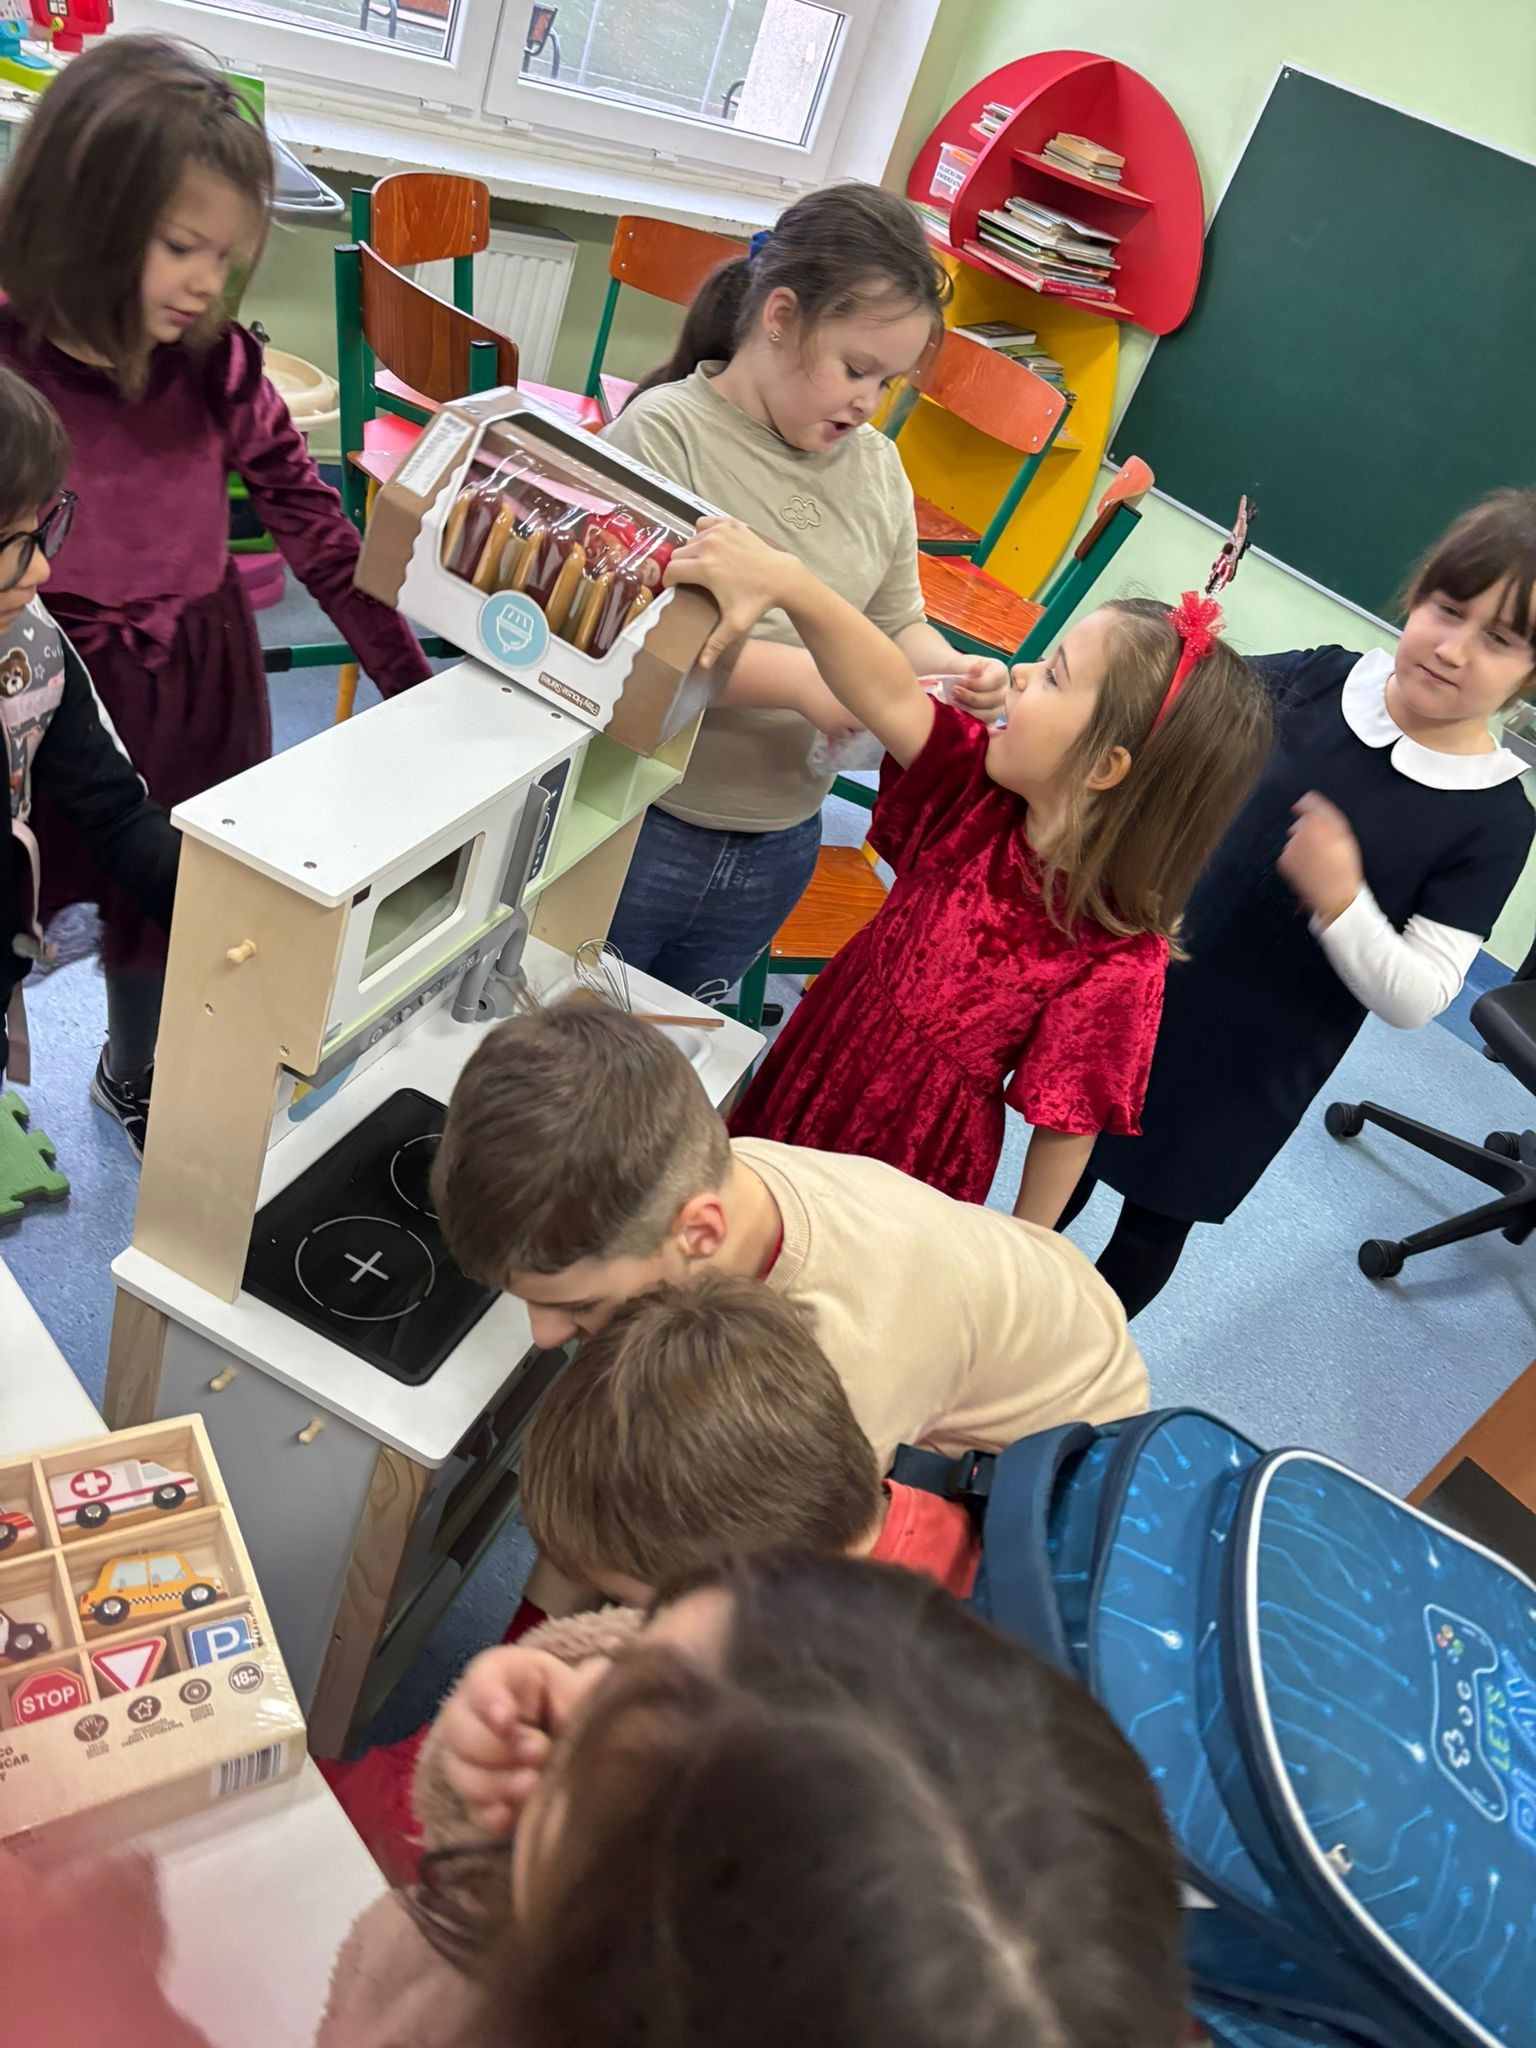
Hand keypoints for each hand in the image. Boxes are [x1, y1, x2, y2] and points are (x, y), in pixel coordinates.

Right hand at [435, 1644, 603, 1836]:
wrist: (570, 1743)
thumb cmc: (569, 1702)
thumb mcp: (574, 1688)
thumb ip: (578, 1689)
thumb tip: (596, 1672)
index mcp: (496, 1675)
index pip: (480, 1680)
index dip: (490, 1701)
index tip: (508, 1720)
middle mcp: (467, 1714)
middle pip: (460, 1730)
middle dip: (498, 1747)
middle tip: (538, 1755)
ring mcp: (465, 1758)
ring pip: (460, 1773)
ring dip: (494, 1784)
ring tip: (532, 1786)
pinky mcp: (474, 1797)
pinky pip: (470, 1809)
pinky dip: (489, 1814)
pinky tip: (508, 1816)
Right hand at [665, 516, 800, 668]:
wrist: (782, 578)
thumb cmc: (757, 601)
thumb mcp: (735, 625)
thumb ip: (715, 644)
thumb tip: (702, 666)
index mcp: (704, 567)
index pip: (671, 570)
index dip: (669, 581)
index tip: (675, 589)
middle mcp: (708, 545)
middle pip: (678, 554)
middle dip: (679, 567)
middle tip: (689, 580)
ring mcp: (719, 532)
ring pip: (690, 539)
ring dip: (691, 552)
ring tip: (701, 566)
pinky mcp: (729, 523)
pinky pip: (704, 524)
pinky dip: (703, 533)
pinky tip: (710, 545)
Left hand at [944, 656, 1008, 724]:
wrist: (951, 681)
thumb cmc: (957, 670)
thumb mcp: (959, 663)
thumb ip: (965, 666)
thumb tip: (976, 669)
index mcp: (1000, 671)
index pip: (995, 680)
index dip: (976, 683)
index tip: (958, 683)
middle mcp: (1004, 689)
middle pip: (995, 698)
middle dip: (971, 697)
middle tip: (953, 692)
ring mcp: (999, 706)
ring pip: (991, 714)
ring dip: (970, 710)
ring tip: (954, 702)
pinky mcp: (991, 719)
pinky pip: (986, 725)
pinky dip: (972, 720)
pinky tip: (960, 714)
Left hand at [1277, 791, 1363, 924]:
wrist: (1335, 895)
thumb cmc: (1345, 865)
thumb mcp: (1344, 835)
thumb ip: (1327, 814)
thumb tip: (1306, 799)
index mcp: (1320, 821)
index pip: (1307, 803)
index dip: (1307, 805)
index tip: (1307, 810)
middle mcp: (1302, 830)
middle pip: (1301, 824)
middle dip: (1308, 833)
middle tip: (1323, 850)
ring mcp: (1291, 845)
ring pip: (1294, 841)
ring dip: (1302, 848)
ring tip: (1318, 862)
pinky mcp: (1284, 860)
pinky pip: (1288, 855)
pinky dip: (1296, 860)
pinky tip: (1309, 869)